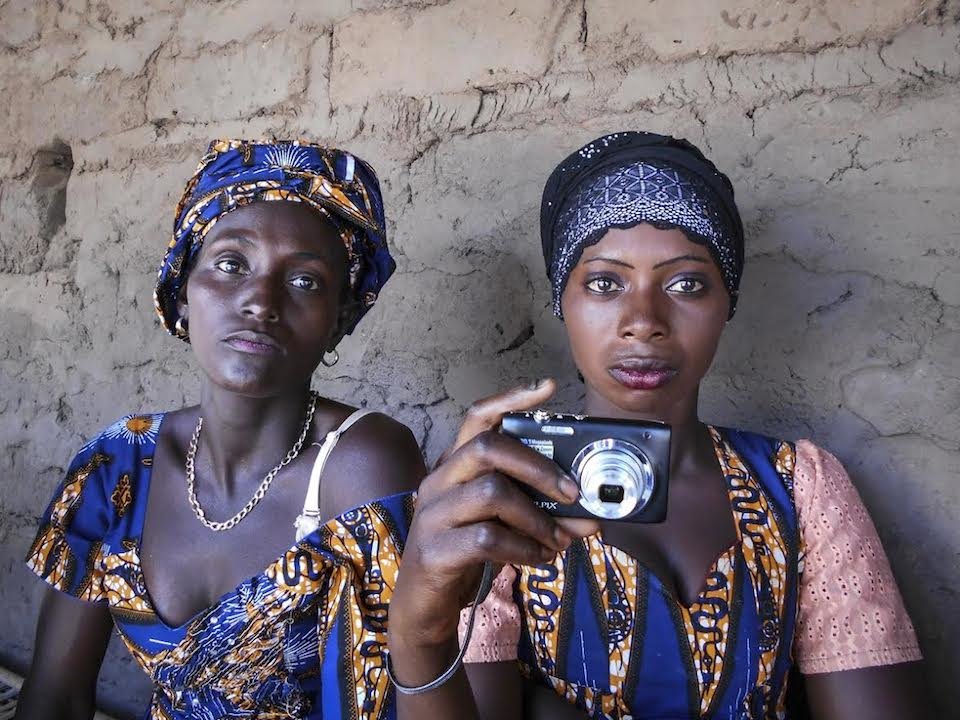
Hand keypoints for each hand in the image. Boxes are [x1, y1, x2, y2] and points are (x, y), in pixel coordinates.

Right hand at [390, 379, 597, 651]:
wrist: (423, 606)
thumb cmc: (467, 555)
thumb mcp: (501, 524)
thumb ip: (539, 513)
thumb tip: (591, 516)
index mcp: (455, 466)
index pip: (477, 417)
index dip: (511, 398)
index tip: (547, 387)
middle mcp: (439, 481)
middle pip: (487, 447)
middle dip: (539, 467)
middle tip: (574, 493)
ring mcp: (433, 515)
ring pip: (492, 493)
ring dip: (537, 517)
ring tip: (559, 539)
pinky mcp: (436, 550)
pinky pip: (487, 537)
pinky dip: (523, 548)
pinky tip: (537, 558)